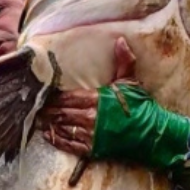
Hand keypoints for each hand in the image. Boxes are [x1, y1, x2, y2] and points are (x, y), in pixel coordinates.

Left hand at [38, 37, 136, 156]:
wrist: (152, 134)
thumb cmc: (141, 107)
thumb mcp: (131, 82)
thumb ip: (124, 61)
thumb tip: (121, 40)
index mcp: (97, 99)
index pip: (68, 97)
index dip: (55, 97)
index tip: (44, 95)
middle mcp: (90, 117)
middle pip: (61, 113)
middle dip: (48, 111)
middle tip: (36, 108)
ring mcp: (91, 135)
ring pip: (63, 128)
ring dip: (49, 124)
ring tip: (39, 121)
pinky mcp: (93, 149)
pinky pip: (69, 144)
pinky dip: (57, 140)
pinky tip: (48, 135)